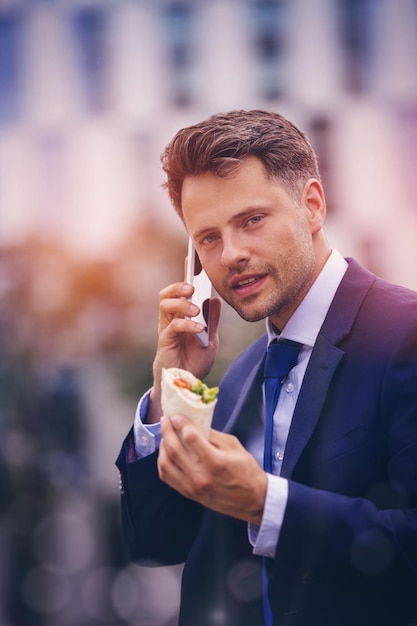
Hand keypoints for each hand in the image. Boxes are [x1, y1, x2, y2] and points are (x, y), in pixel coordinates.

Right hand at [148, 282, 220, 422]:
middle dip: (178, 286)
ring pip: (165, 305)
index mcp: (182, 316)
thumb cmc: (194, 362)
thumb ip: (213, 321)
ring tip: (195, 309)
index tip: (191, 258)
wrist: (187, 385)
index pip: (181, 292)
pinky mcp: (165, 342)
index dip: (185, 274)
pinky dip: (187, 324)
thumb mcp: (210, 339)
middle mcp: (171, 320)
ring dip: (181, 303)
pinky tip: (199, 328)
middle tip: (192, 288)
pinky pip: (172, 327)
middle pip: (166, 294)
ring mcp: (167, 330)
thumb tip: (215, 299)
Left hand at [158, 414, 266, 525]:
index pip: (190, 438)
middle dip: (167, 430)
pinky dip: (163, 462)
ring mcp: (192, 487)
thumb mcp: (234, 446)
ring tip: (166, 435)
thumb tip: (194, 424)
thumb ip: (212, 435)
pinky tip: (167, 453)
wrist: (253, 500)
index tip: (177, 416)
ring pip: (166, 463)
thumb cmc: (246, 471)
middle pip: (174, 449)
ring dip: (162, 446)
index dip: (181, 423)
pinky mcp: (188, 494)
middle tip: (166, 420)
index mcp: (215, 462)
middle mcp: (201, 476)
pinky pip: (167, 476)